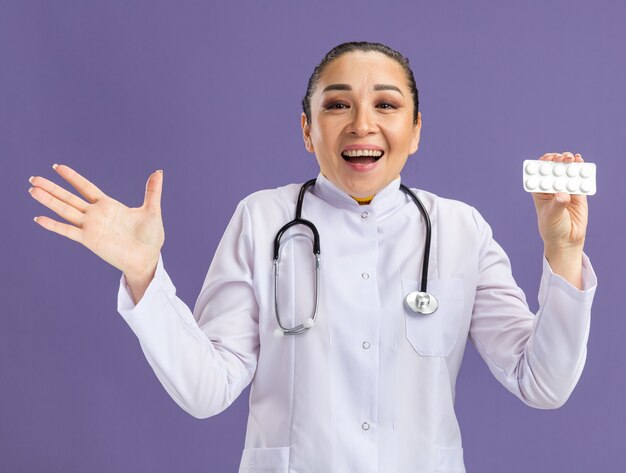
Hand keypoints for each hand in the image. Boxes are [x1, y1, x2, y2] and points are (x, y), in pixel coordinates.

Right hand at [29, 164, 164, 279]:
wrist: (148, 258)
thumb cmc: (151, 237)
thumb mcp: (152, 210)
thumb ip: (152, 191)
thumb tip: (158, 171)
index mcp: (109, 205)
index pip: (86, 187)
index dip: (72, 178)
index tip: (57, 167)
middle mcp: (96, 215)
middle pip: (69, 198)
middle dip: (52, 188)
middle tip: (33, 177)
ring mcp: (91, 227)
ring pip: (65, 210)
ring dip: (48, 201)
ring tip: (32, 190)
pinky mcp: (89, 240)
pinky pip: (68, 231)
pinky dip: (54, 225)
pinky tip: (38, 218)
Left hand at [531, 152, 586, 288]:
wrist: (566, 240)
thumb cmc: (552, 228)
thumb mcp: (551, 216)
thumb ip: (557, 204)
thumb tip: (563, 194)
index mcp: (540, 192)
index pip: (539, 174)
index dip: (542, 164)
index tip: (547, 158)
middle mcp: (552, 188)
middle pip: (553, 170)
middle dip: (557, 161)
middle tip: (562, 157)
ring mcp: (565, 189)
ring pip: (566, 172)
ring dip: (569, 162)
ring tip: (572, 158)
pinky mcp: (578, 194)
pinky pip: (580, 179)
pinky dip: (581, 170)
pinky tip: (582, 163)